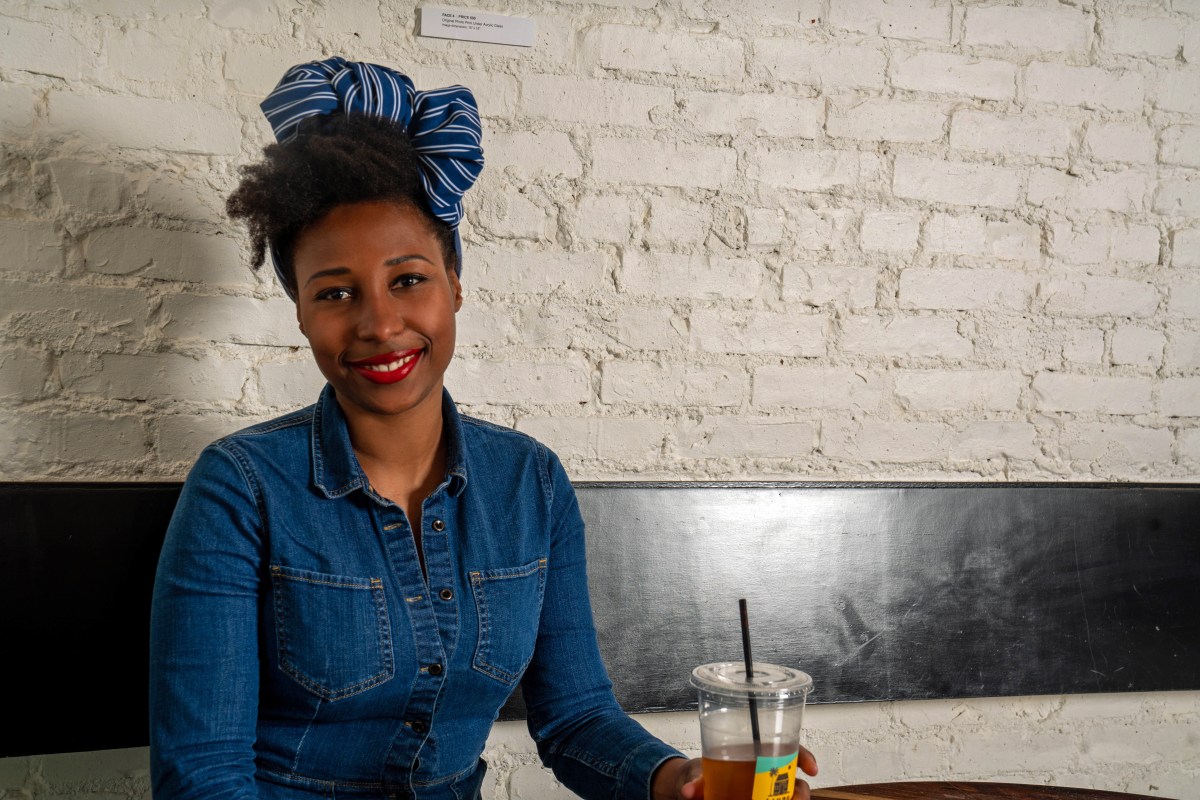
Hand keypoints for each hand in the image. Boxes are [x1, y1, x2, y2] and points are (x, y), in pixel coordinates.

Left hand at [653, 747, 817, 799]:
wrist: (694, 785)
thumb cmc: (703, 771)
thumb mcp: (697, 773)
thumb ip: (696, 781)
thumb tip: (688, 791)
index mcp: (757, 756)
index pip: (789, 751)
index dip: (805, 757)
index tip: (810, 768)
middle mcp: (766, 775)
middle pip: (796, 781)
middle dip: (800, 791)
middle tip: (794, 799)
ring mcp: (765, 793)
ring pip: (789, 797)